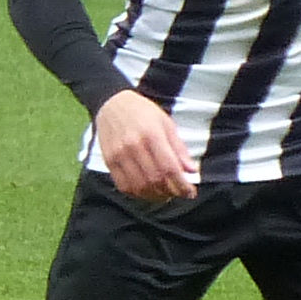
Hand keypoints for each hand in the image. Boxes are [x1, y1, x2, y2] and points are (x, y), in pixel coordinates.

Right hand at [92, 88, 194, 202]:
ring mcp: (119, 155)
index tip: (190, 193)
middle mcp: (133, 146)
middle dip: (171, 192)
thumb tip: (191, 171)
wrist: (111, 104)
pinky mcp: (109, 161)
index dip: (182, 185)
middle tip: (179, 193)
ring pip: (139, 186)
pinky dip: (137, 193)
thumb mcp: (166, 124)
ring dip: (155, 195)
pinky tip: (147, 191)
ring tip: (165, 195)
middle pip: (155, 179)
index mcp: (152, 135)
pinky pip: (123, 185)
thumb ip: (179, 148)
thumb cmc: (143, 113)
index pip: (169, 168)